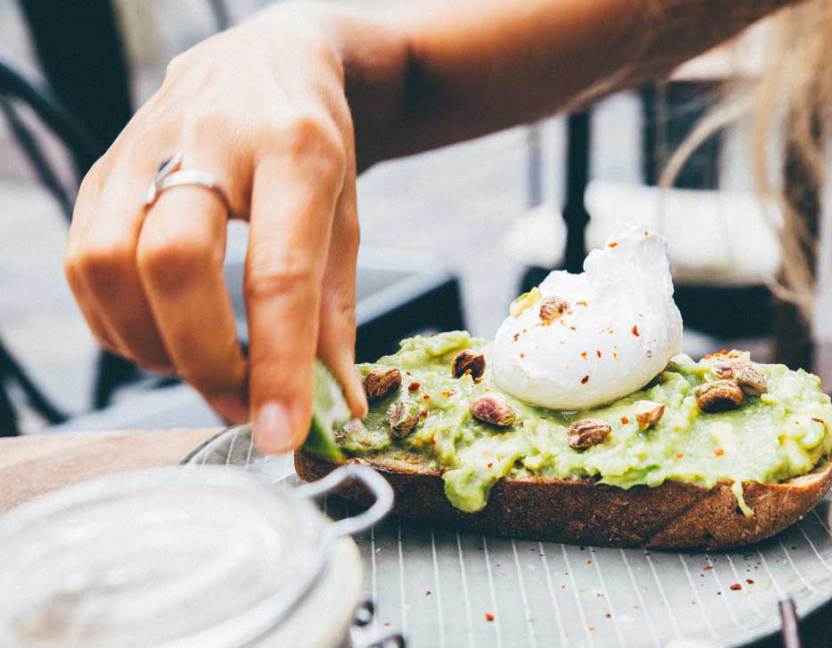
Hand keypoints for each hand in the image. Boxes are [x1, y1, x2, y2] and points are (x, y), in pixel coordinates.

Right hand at [65, 5, 367, 451]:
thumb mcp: (347, 216)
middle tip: (242, 404)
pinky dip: (118, 324)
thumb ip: (336, 313)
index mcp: (295, 149)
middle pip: (172, 263)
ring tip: (205, 369)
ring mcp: (142, 149)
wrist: (267, 61)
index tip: (278, 434)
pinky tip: (165, 337)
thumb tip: (331, 406)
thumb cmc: (314, 146)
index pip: (278, 272)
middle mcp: (210, 141)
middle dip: (201, 358)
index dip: (276, 364)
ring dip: (152, 347)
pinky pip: (83, 265)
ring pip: (106, 264)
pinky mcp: (100, 169)